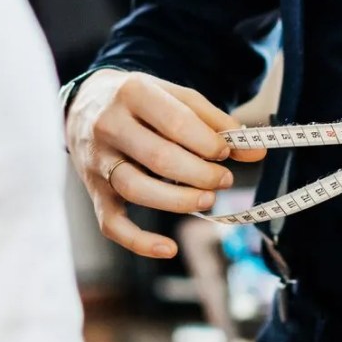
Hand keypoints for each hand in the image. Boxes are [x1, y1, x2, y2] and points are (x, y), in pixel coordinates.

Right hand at [65, 69, 267, 258]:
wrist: (85, 104)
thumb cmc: (140, 102)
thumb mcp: (174, 96)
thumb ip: (215, 121)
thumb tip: (256, 151)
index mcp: (132, 93)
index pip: (176, 122)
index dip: (208, 142)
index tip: (227, 151)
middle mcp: (109, 126)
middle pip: (159, 158)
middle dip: (201, 173)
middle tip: (224, 179)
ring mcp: (98, 162)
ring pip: (137, 189)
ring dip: (179, 201)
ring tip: (208, 198)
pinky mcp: (94, 192)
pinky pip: (111, 224)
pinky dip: (139, 242)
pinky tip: (169, 248)